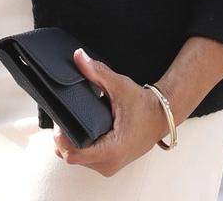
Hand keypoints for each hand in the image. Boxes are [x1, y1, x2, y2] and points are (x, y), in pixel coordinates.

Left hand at [53, 49, 169, 177]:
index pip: (73, 155)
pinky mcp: (111, 163)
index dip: (61, 138)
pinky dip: (81, 145)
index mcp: (112, 150)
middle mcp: (110, 164)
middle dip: (64, 138)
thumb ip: (96, 71)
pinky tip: (82, 129)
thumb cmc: (144, 105)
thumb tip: (78, 57)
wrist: (161, 116)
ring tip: (73, 121)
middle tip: (64, 117)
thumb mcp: (119, 86)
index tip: (60, 121)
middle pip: (72, 157)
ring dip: (72, 142)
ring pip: (78, 160)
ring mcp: (110, 166)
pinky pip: (87, 159)